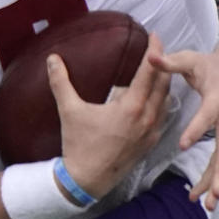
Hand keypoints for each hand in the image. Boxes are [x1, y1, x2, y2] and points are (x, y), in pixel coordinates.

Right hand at [51, 34, 172, 199]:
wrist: (87, 181)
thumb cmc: (79, 146)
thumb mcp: (69, 112)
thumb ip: (61, 82)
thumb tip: (52, 59)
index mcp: (131, 107)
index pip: (148, 72)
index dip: (153, 52)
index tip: (155, 36)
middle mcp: (146, 118)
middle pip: (163, 84)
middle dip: (162, 65)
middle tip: (158, 50)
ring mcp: (150, 132)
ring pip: (166, 101)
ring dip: (163, 84)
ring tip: (158, 71)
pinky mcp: (149, 144)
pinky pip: (162, 117)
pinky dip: (161, 104)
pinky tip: (155, 100)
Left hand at [148, 37, 218, 208]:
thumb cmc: (213, 65)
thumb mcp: (193, 60)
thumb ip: (171, 62)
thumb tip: (151, 56)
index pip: (208, 115)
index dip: (197, 128)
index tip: (183, 144)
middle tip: (213, 193)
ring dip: (217, 182)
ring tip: (208, 205)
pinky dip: (216, 179)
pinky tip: (204, 197)